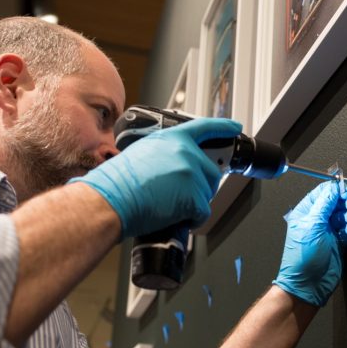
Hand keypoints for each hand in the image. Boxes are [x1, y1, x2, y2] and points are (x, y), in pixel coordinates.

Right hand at [71, 117, 241, 238]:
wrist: (111, 199)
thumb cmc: (117, 182)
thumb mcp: (141, 153)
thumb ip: (163, 154)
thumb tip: (171, 169)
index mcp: (172, 139)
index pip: (205, 128)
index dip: (223, 127)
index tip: (234, 127)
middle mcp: (186, 152)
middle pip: (211, 172)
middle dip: (200, 187)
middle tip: (177, 196)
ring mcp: (192, 174)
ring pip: (207, 194)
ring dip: (192, 204)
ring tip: (167, 205)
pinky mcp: (194, 197)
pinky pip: (203, 213)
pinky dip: (191, 220)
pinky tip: (173, 216)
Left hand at [273, 181, 346, 306]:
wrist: (309, 284)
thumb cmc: (304, 257)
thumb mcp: (313, 225)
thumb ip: (325, 204)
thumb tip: (333, 188)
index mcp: (306, 212)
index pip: (322, 192)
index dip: (335, 190)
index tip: (345, 192)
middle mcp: (317, 220)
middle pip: (337, 202)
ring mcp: (328, 231)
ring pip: (345, 215)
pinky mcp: (339, 242)